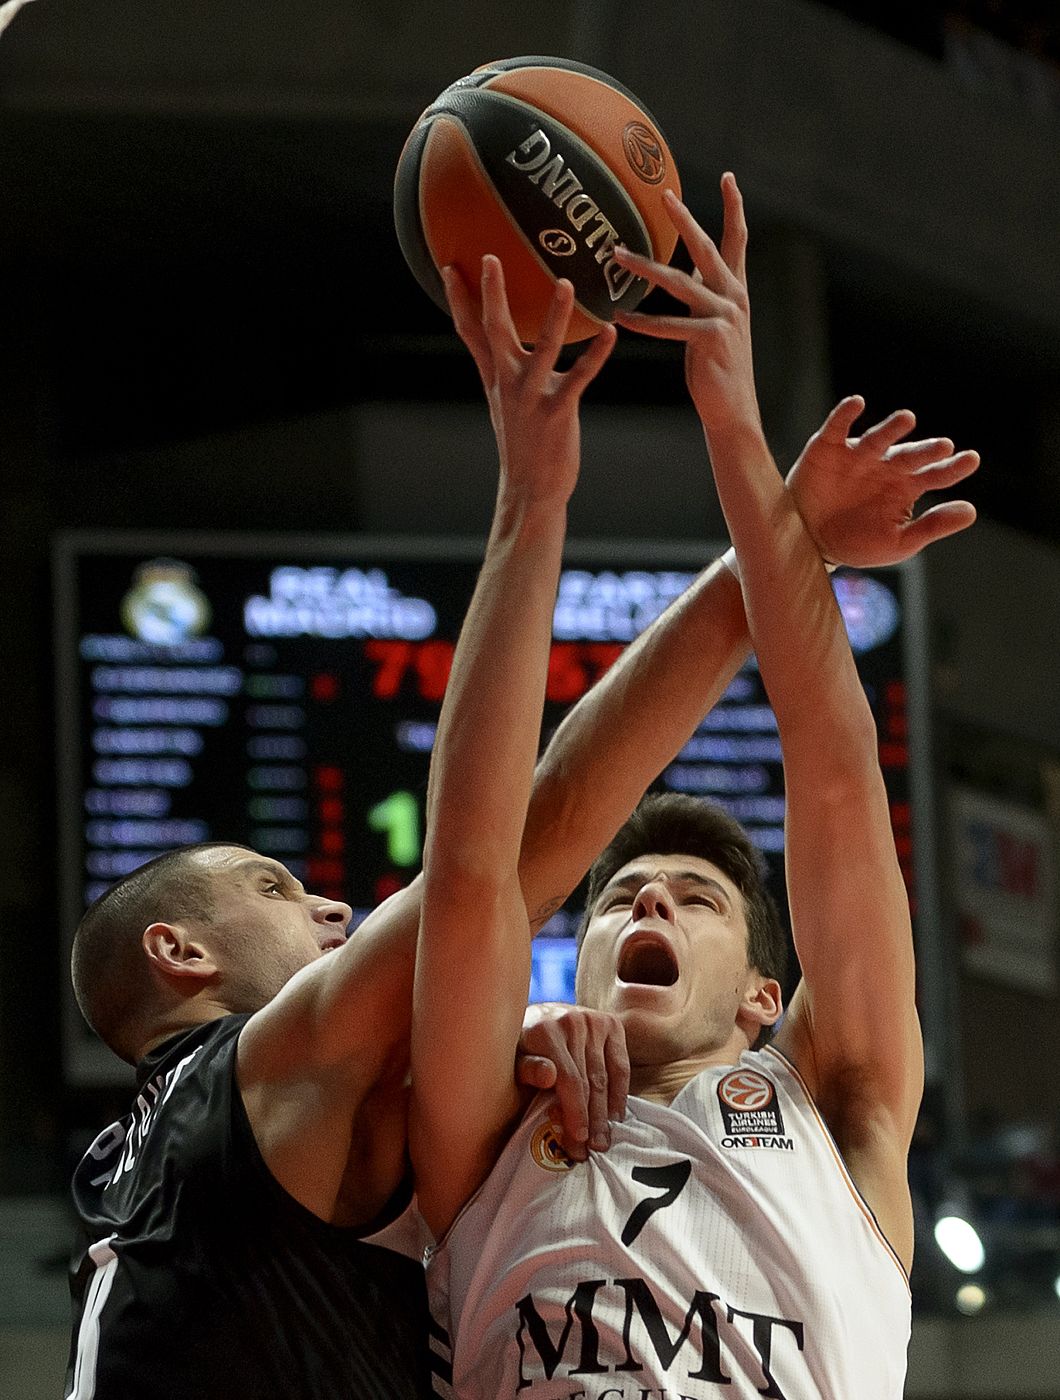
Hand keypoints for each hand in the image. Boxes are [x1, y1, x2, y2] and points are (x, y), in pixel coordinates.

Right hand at [443, 257, 615, 508]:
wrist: (530, 490)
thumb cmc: (525, 446)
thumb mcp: (507, 406)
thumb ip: (506, 374)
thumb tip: (506, 352)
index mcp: (496, 379)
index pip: (470, 333)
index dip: (460, 300)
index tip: (450, 266)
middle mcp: (509, 383)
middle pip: (495, 331)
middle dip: (492, 294)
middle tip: (490, 257)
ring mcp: (532, 397)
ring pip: (543, 348)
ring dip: (555, 315)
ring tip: (565, 283)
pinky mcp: (558, 411)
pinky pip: (580, 376)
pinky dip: (597, 354)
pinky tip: (611, 333)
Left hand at [515, 1003, 628, 1160]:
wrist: (536, 1016)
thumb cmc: (523, 1047)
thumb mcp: (514, 1060)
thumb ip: (527, 1069)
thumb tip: (548, 1076)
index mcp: (546, 1030)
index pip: (569, 1079)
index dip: (576, 1112)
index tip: (578, 1140)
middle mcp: (573, 1022)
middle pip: (589, 1081)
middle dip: (592, 1120)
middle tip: (592, 1150)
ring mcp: (594, 1021)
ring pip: (606, 1077)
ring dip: (606, 1113)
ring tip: (603, 1140)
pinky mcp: (610, 1024)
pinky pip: (621, 1065)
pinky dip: (620, 1092)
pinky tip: (615, 1115)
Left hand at [613, 173, 760, 438]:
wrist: (732, 410)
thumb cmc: (716, 369)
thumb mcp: (710, 326)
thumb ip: (699, 299)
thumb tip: (675, 278)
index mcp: (735, 292)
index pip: (737, 241)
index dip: (734, 208)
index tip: (729, 177)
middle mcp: (733, 298)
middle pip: (707, 249)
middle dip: (685, 221)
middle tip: (665, 195)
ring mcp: (725, 317)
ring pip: (678, 283)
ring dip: (644, 267)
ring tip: (616, 254)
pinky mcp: (712, 340)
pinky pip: (670, 326)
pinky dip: (643, 322)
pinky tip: (620, 316)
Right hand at [789, 396, 978, 566]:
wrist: (809, 544)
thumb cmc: (857, 543)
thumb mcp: (898, 543)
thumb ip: (933, 526)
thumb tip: (970, 511)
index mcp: (906, 486)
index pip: (936, 473)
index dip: (952, 467)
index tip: (971, 460)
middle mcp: (886, 466)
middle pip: (910, 455)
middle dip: (926, 451)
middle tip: (944, 446)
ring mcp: (858, 456)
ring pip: (879, 438)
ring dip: (892, 428)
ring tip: (908, 419)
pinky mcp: (828, 448)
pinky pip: (837, 428)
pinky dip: (845, 414)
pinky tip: (856, 403)